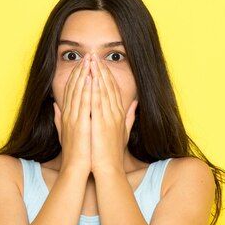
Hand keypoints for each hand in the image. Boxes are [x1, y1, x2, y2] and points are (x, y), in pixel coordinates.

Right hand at [53, 53, 92, 174]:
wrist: (76, 168)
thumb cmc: (75, 153)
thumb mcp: (65, 132)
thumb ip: (60, 118)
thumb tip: (55, 106)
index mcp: (67, 115)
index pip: (71, 90)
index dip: (77, 75)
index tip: (83, 63)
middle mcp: (68, 114)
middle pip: (74, 87)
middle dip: (81, 70)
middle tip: (88, 55)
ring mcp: (74, 118)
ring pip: (79, 92)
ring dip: (85, 75)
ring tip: (90, 61)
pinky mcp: (80, 125)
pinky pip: (84, 104)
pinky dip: (88, 91)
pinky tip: (92, 79)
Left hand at [89, 54, 137, 175]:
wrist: (108, 168)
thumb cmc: (112, 153)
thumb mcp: (123, 132)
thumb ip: (129, 116)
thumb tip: (135, 104)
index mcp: (119, 114)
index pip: (113, 90)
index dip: (106, 75)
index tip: (100, 63)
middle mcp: (115, 113)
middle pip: (108, 86)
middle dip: (101, 70)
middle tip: (94, 56)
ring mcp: (109, 117)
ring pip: (102, 91)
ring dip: (96, 75)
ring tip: (90, 61)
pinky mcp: (101, 123)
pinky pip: (97, 102)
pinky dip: (94, 90)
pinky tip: (89, 78)